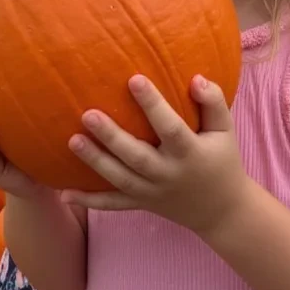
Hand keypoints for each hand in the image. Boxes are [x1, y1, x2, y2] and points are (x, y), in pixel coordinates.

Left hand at [62, 74, 249, 236]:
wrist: (221, 210)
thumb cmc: (223, 160)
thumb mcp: (225, 131)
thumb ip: (214, 103)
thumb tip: (195, 78)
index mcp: (190, 153)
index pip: (170, 128)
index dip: (153, 105)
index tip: (134, 79)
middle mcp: (168, 175)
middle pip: (136, 157)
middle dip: (112, 137)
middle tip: (88, 114)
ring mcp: (152, 192)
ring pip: (119, 179)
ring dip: (95, 161)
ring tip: (72, 140)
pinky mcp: (141, 204)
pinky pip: (112, 205)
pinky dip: (89, 202)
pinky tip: (64, 194)